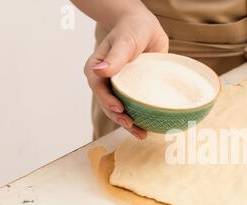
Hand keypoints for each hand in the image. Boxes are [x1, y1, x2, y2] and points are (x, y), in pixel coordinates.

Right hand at [84, 10, 168, 138]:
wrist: (146, 29)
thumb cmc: (132, 29)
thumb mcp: (125, 41)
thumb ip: (115, 57)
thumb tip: (99, 72)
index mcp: (97, 69)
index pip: (98, 88)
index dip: (107, 100)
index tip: (119, 108)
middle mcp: (106, 81)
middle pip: (108, 103)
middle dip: (118, 117)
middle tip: (131, 125)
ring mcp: (120, 88)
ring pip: (120, 110)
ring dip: (129, 124)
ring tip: (142, 134)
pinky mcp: (134, 92)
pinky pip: (134, 108)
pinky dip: (140, 119)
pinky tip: (149, 129)